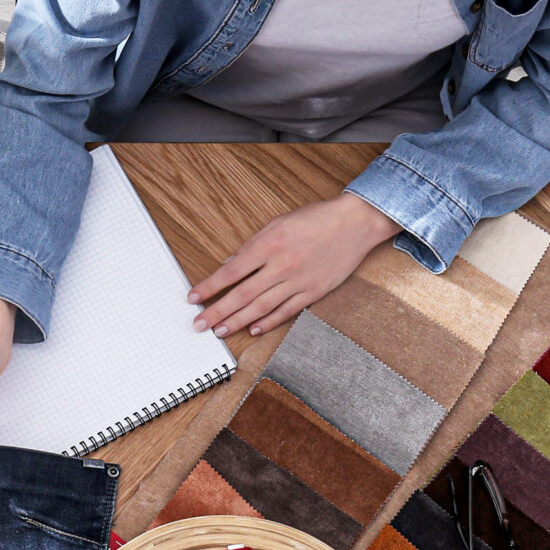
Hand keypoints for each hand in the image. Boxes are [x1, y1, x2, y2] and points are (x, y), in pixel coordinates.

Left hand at [190, 192, 399, 336]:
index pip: (231, 271)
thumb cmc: (317, 219)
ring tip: (220, 331)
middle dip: (217, 311)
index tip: (194, 297)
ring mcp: (298, 281)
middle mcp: (282, 265)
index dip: (210, 286)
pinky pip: (287, 311)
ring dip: (238, 321)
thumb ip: (253, 245)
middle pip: (242, 294)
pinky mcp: (314, 291)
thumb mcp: (278, 222)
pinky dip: (269, 322)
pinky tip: (253, 329)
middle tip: (199, 324)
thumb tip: (230, 263)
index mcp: (270, 244)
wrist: (355, 223)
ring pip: (262, 307)